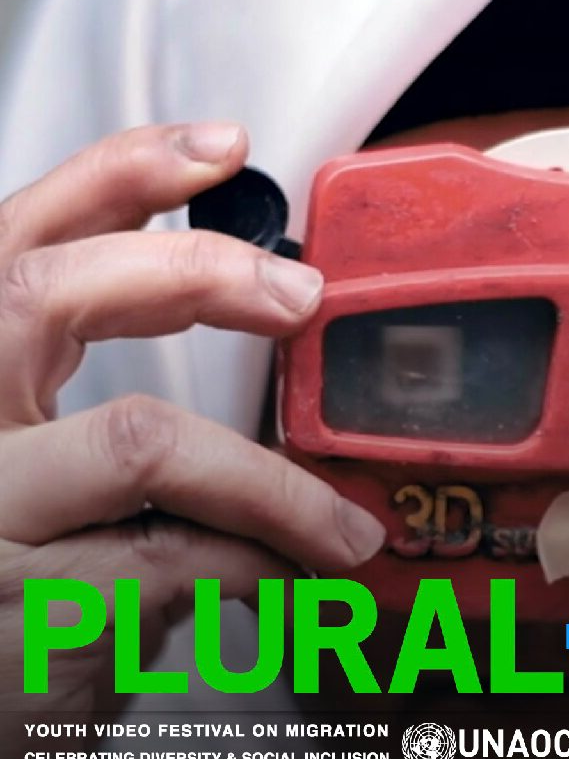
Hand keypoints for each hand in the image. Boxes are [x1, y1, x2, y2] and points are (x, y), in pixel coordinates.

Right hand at [0, 123, 384, 758]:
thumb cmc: (6, 610)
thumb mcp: (30, 494)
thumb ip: (96, 440)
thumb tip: (241, 425)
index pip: (12, 244)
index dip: (110, 176)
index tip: (218, 148)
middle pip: (41, 293)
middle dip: (191, 270)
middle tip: (298, 295)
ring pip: (140, 441)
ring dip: (270, 482)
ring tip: (344, 529)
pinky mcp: (21, 604)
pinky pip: (175, 560)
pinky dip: (256, 569)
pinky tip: (292, 589)